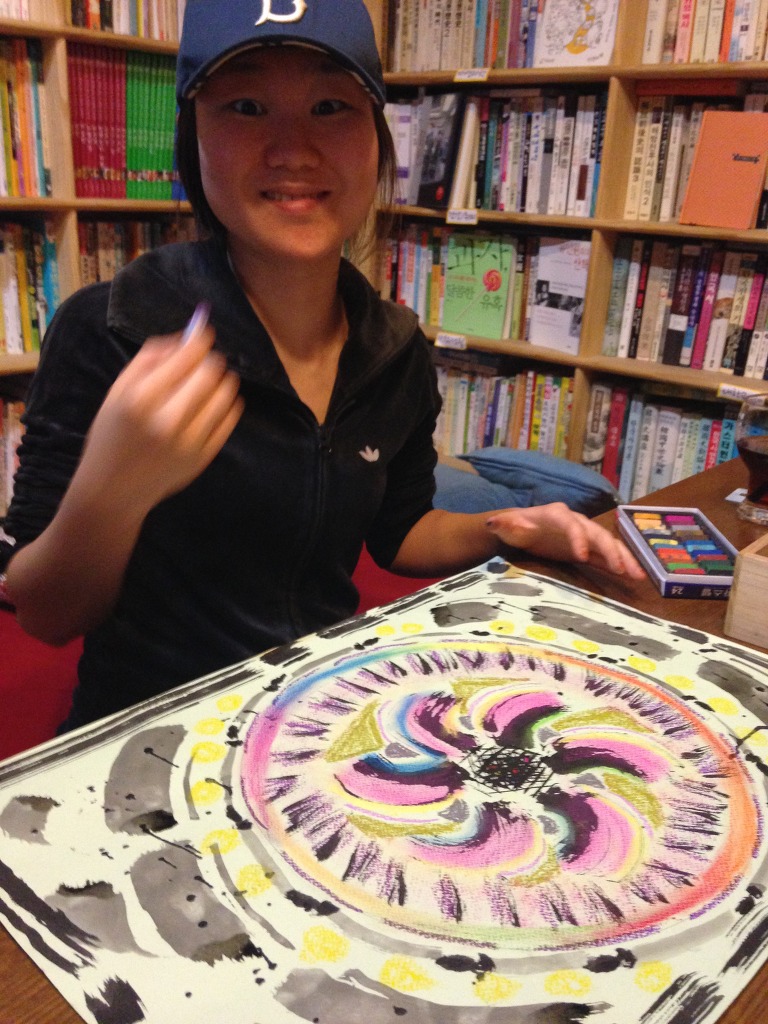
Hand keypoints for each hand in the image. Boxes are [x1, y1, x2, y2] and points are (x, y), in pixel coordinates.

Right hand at [77, 318, 243, 512]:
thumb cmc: (112, 435)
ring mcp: (189, 442)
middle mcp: (167, 420)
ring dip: (222, 381)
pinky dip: (227, 405)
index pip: (186, 357)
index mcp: (140, 399)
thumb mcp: (117, 393)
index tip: (204, 333)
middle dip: (210, 361)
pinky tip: (213, 403)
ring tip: (211, 381)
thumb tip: (186, 336)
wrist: (113, 489)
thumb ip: (148, 360)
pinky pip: (229, 419)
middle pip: (210, 373)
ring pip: (226, 395)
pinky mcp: (203, 458)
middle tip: (204, 361)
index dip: (199, 339)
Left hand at [486, 503, 644, 579]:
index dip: (578, 538)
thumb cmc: (513, 527)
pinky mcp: (588, 549)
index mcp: (557, 514)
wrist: (520, 530)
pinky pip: (606, 556)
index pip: (571, 524)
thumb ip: (503, 524)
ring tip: (638, 575)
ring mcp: (584, 536)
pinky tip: (634, 576)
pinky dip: (620, 564)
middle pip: (597, 533)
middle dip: (610, 550)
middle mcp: (576, 522)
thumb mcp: (506, 526)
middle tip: (621, 569)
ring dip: (623, 558)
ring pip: (608, 544)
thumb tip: (494, 523)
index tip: (581, 556)